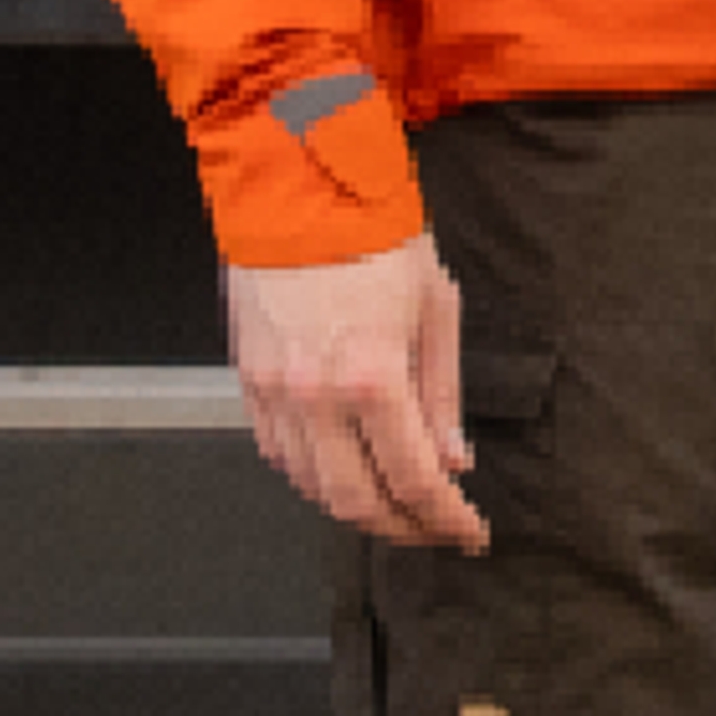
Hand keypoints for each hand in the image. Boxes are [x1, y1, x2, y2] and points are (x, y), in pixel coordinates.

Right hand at [223, 232, 490, 551]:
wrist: (300, 184)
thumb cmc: (373, 232)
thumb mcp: (435, 306)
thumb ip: (442, 394)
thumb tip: (453, 459)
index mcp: (373, 375)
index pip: (415, 478)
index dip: (447, 519)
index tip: (469, 532)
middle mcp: (316, 394)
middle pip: (357, 501)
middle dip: (403, 528)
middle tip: (435, 528)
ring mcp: (275, 391)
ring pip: (311, 487)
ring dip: (357, 506)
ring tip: (394, 503)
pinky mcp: (247, 380)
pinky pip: (276, 452)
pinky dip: (312, 474)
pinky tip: (343, 466)